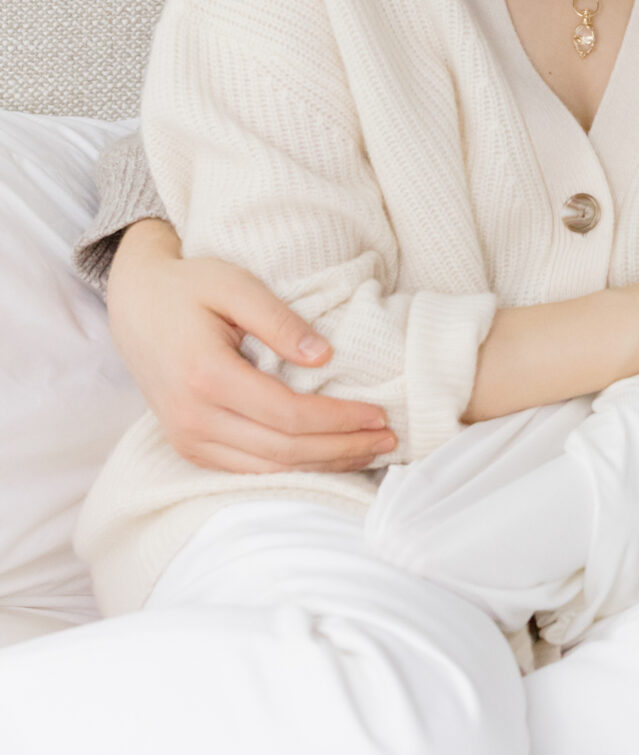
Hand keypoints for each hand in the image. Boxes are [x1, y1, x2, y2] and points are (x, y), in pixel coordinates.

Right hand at [105, 220, 397, 473]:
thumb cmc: (189, 287)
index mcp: (206, 376)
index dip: (338, 420)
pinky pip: (247, 470)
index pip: (287, 414)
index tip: (379, 414)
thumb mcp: (234, 285)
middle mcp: (193, 417)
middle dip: (342, 448)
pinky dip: (293, 468)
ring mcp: (188, 438)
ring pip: (268, 467)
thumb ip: (278, 319)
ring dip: (324, 464)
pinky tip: (327, 457)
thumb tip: (324, 358)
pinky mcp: (189, 446)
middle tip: (389, 439)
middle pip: (283, 450)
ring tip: (370, 452)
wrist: (134, 305)